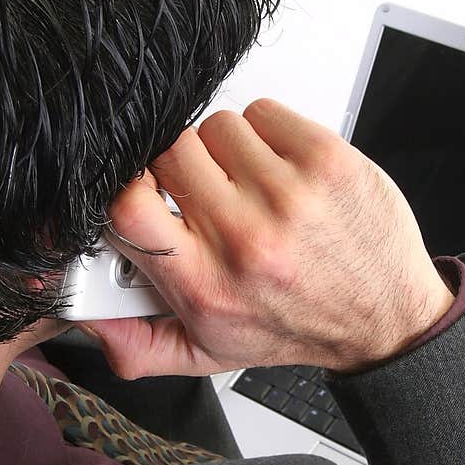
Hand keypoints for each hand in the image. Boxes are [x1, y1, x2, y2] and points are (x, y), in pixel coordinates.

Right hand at [78, 97, 453, 377]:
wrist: (385, 318)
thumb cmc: (295, 326)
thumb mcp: (207, 352)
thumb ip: (134, 342)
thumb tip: (78, 313)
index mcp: (206, 286)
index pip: (127, 206)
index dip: (124, 189)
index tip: (141, 195)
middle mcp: (246, 239)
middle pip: (168, 153)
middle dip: (177, 168)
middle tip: (202, 193)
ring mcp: (290, 195)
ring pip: (214, 127)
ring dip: (224, 150)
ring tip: (247, 186)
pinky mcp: (326, 160)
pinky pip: (262, 112)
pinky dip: (264, 133)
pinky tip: (277, 170)